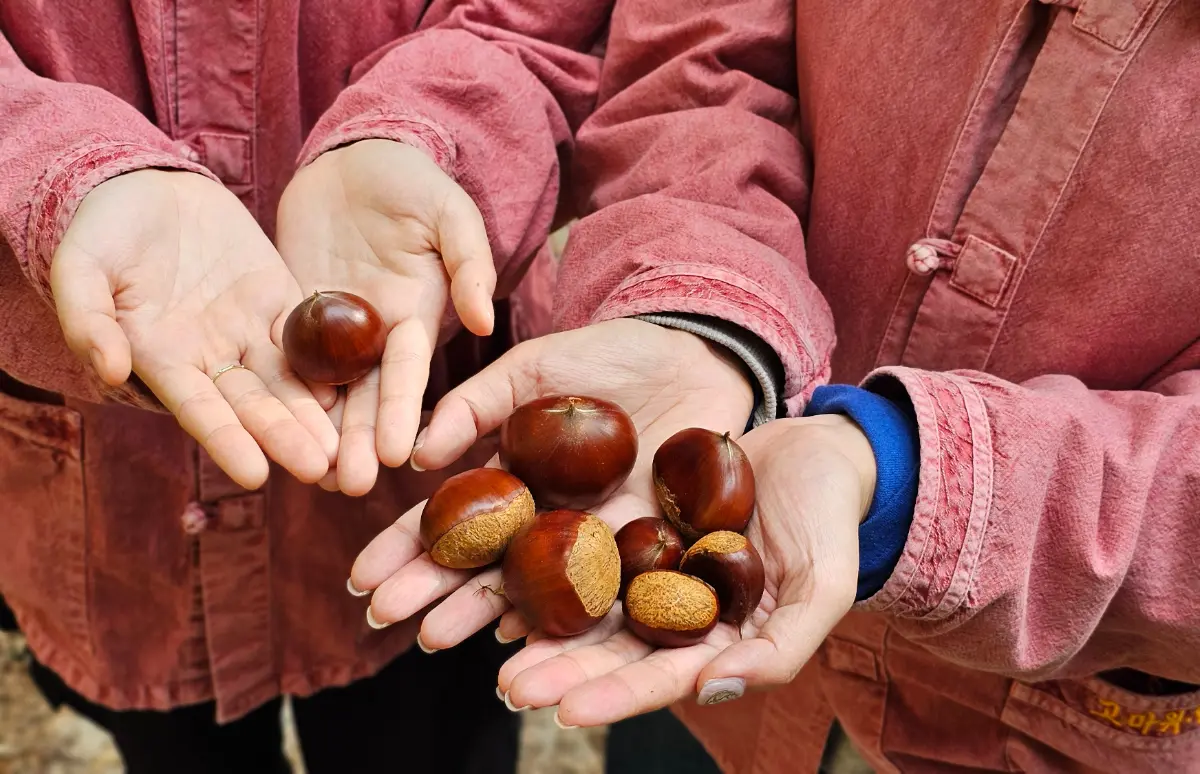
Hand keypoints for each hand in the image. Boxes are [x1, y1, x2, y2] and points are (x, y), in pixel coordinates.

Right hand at [51, 169, 337, 489]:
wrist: (144, 183)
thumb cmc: (101, 228)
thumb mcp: (80, 266)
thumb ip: (88, 318)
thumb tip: (106, 369)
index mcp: (162, 357)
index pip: (200, 409)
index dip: (227, 440)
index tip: (256, 474)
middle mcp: (209, 356)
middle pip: (253, 404)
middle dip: (284, 436)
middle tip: (319, 467)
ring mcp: (247, 330)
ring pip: (286, 380)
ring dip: (313, 413)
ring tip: (344, 446)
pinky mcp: (278, 299)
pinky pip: (308, 334)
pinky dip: (330, 361)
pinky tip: (357, 385)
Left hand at [276, 139, 495, 495]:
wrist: (356, 157)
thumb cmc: (412, 180)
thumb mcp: (450, 212)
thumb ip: (469, 262)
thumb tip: (484, 320)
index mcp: (417, 315)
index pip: (408, 373)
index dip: (400, 413)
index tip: (395, 456)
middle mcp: (378, 334)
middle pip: (365, 397)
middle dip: (356, 442)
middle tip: (345, 488)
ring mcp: (337, 328)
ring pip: (325, 389)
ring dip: (318, 432)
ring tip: (308, 478)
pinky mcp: (296, 313)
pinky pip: (284, 358)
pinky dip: (279, 395)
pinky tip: (264, 430)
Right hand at [348, 318, 754, 645]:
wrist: (695, 358)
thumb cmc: (609, 357)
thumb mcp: (532, 370)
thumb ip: (474, 407)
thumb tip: (414, 456)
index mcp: (513, 480)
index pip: (449, 521)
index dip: (404, 549)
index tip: (360, 579)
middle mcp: (544, 520)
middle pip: (478, 564)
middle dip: (428, 592)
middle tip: (382, 618)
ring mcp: (590, 539)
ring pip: (528, 587)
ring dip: (478, 614)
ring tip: (431, 638)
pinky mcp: (642, 548)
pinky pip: (599, 590)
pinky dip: (559, 613)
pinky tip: (517, 635)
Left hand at [492, 414, 875, 727]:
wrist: (819, 448)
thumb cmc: (830, 520)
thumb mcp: (824, 587)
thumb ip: (780, 649)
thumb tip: (712, 691)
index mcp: (720, 642)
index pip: (662, 679)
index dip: (616, 698)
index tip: (566, 712)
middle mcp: (679, 613)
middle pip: (613, 651)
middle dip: (562, 672)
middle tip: (508, 686)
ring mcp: (656, 568)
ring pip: (592, 605)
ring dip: (546, 627)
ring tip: (495, 646)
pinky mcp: (638, 524)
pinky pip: (591, 548)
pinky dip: (554, 566)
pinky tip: (512, 575)